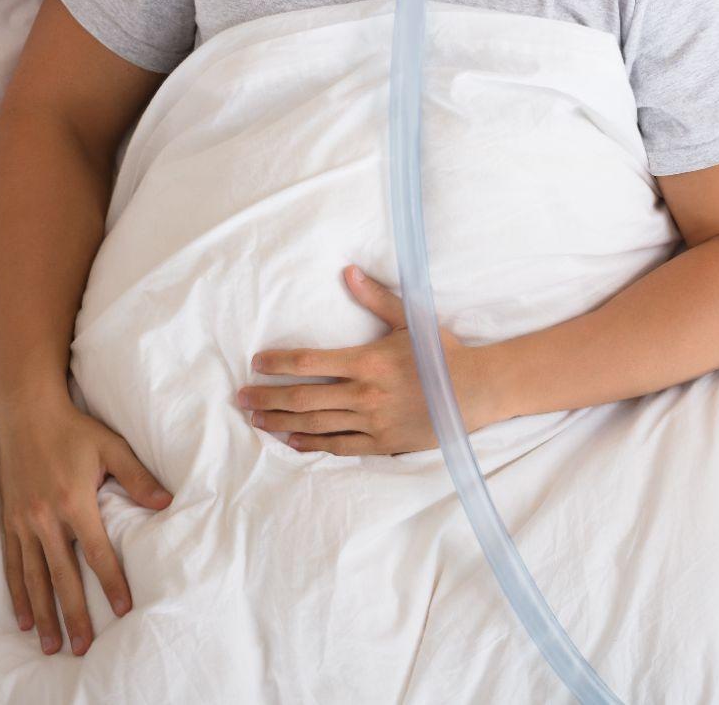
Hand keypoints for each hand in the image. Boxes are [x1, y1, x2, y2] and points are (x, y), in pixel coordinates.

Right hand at [0, 390, 173, 655]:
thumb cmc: (75, 429)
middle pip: (62, 576)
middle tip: (82, 648)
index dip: (111, 583)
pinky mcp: (9, 521)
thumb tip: (168, 502)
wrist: (27, 412)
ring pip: (34, 578)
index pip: (97, 553)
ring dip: (43, 614)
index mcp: (74, 501)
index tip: (123, 610)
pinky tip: (24, 618)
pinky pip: (13, 565)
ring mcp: (24, 522)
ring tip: (52, 645)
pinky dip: (18, 594)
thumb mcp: (111, 447)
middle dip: (74, 615)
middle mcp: (46, 518)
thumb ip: (138, 477)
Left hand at [237, 264, 503, 455]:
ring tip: (256, 420)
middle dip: (268, 398)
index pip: (310, 362)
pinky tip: (292, 441)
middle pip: (304, 398)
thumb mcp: (410, 320)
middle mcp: (364, 394)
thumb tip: (348, 272)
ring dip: (282, 422)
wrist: (476, 391)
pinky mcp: (382, 443)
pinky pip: (339, 447)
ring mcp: (372, 422)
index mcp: (367, 362)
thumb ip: (376, 298)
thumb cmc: (443, 353)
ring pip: (316, 424)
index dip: (279, 363)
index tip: (257, 363)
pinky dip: (312, 444)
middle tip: (241, 398)